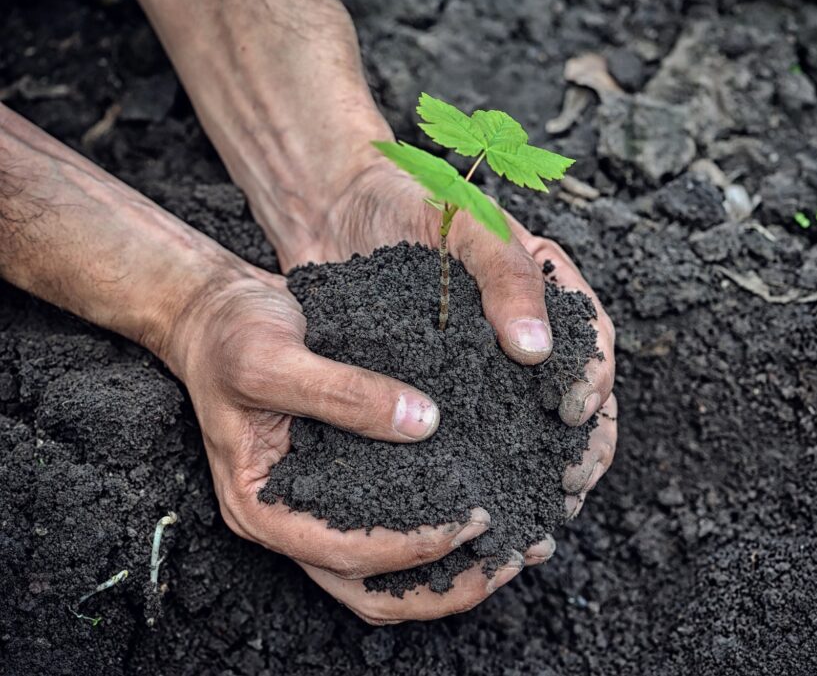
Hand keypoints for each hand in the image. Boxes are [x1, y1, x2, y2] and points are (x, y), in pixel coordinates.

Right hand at [165, 265, 557, 623]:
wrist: (215, 312)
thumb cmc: (229, 336)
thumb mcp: (273, 358)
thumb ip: (342, 392)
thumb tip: (426, 423)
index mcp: (263, 508)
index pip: (347, 553)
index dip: (414, 548)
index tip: (474, 520)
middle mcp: (294, 520)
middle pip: (374, 587)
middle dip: (448, 585)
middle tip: (513, 558)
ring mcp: (321, 504)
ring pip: (391, 569)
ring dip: (453, 568)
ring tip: (518, 545)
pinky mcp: (346, 479)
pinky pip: (398, 519)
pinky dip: (442, 525)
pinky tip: (491, 500)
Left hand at [276, 157, 618, 525]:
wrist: (338, 209)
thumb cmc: (409, 203)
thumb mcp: (467, 225)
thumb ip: (508, 277)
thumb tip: (539, 352)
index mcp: (548, 288)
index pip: (593, 340)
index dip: (593, 381)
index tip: (573, 413)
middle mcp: (525, 332)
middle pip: (578, 395)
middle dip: (584, 443)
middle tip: (569, 482)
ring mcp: (487, 364)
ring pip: (535, 424)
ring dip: (547, 469)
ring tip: (543, 510)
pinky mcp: (446, 388)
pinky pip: (481, 432)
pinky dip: (493, 469)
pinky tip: (491, 501)